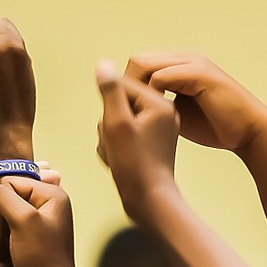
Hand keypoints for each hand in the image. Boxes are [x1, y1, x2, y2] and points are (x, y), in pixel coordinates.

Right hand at [0, 177, 75, 266]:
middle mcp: (44, 206)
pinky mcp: (24, 241)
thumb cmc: (40, 255)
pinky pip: (2, 233)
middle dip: (0, 220)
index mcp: (51, 195)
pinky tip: (9, 256)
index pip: (11, 181)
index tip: (9, 219)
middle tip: (12, 236)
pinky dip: (0, 245)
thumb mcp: (23, 219)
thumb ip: (1, 198)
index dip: (2, 200)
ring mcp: (34, 225)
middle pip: (3, 200)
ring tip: (11, 249)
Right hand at [95, 61, 180, 221]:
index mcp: (159, 103)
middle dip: (108, 125)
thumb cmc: (134, 165)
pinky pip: (122, 135)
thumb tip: (103, 64)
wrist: (150, 202)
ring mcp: (157, 129)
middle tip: (117, 146)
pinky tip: (119, 162)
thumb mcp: (118, 123)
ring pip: (116, 121)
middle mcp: (162, 112)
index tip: (116, 130)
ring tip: (118, 156)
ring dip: (109, 138)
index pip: (120, 86)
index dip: (108, 108)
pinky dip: (115, 148)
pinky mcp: (150, 143)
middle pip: (117, 103)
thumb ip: (110, 91)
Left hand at [124, 53, 266, 157]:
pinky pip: (162, 77)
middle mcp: (184, 59)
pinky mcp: (199, 73)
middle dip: (126, 87)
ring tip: (134, 115)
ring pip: (146, 65)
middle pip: (138, 61)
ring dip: (136, 90)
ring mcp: (192, 63)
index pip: (140, 67)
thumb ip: (159, 106)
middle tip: (122, 113)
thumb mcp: (179, 115)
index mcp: (179, 67)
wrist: (248, 132)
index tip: (121, 112)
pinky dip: (151, 95)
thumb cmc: (216, 127)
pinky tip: (151, 116)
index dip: (127, 88)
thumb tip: (134, 112)